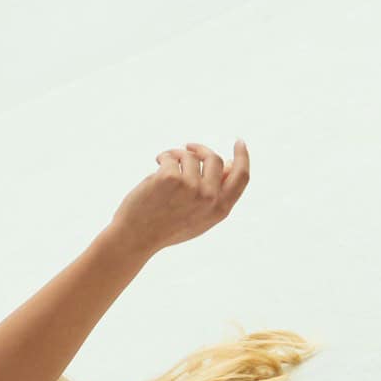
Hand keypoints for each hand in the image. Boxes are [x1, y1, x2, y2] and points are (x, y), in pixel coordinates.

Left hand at [110, 139, 250, 254]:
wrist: (137, 237)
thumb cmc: (168, 226)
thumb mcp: (201, 215)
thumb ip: (218, 193)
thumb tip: (230, 164)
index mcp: (221, 209)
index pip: (241, 177)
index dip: (243, 157)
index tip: (239, 143)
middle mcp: (209, 198)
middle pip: (216, 160)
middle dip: (201, 149)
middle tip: (189, 146)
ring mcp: (191, 187)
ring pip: (190, 156)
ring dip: (176, 155)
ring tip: (163, 164)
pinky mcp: (170, 178)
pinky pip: (171, 156)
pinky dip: (163, 157)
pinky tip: (156, 165)